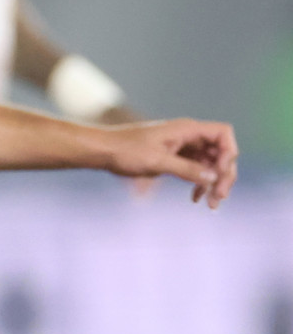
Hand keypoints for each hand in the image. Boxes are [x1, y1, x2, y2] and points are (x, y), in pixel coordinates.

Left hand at [101, 119, 237, 206]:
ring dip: (213, 182)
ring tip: (211, 205)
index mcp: (187, 129)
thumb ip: (186, 169)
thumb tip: (213, 177)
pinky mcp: (175, 157)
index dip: (228, 153)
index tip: (219, 173)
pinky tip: (195, 199)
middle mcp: (188, 135)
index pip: (223, 133)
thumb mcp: (157, 162)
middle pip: (220, 152)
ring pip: (209, 163)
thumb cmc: (127, 151)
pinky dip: (199, 183)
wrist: (104, 152)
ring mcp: (183, 146)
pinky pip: (196, 169)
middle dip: (223, 174)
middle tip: (220, 197)